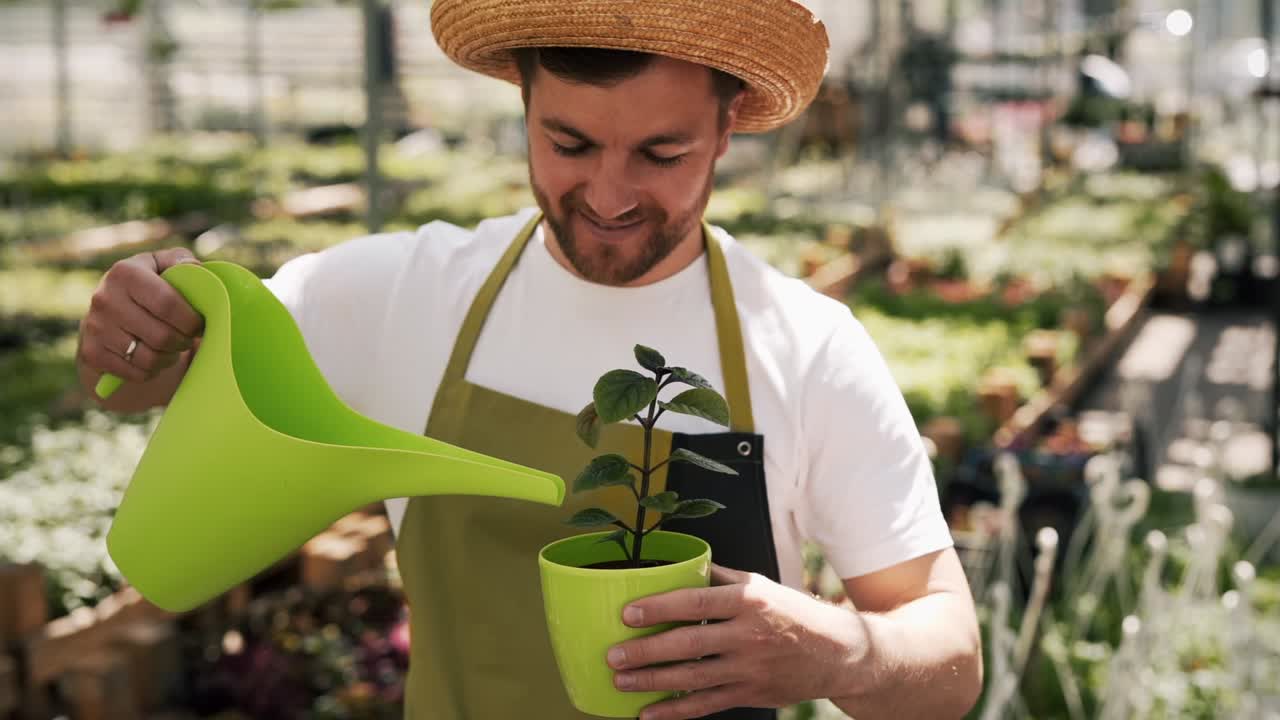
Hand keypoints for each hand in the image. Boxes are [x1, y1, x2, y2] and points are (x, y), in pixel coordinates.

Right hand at [79, 248, 203, 388]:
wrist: (108, 306)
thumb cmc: (148, 283)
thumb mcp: (162, 264)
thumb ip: (181, 261)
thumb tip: (195, 268)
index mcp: (125, 273)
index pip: (167, 303)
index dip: (190, 320)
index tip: (199, 324)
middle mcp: (105, 299)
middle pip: (161, 336)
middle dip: (183, 340)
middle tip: (188, 337)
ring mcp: (96, 328)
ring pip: (150, 359)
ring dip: (170, 357)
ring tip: (172, 346)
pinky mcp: (93, 353)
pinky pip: (136, 373)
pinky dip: (153, 370)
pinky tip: (154, 356)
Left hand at [607, 565, 865, 719]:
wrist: (839, 653)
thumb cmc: (793, 613)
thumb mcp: (761, 585)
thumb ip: (720, 578)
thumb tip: (679, 564)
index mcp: (748, 601)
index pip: (695, 603)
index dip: (659, 609)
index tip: (627, 614)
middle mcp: (748, 636)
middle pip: (688, 645)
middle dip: (646, 651)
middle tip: (613, 655)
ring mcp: (749, 669)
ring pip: (692, 678)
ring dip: (652, 682)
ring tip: (620, 681)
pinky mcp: (750, 694)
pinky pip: (706, 705)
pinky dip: (675, 711)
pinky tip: (648, 714)